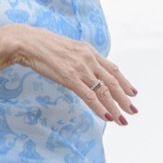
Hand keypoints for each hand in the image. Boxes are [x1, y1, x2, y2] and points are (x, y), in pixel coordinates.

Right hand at [9, 25, 137, 124]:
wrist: (29, 42)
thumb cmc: (44, 46)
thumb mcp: (68, 49)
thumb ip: (80, 58)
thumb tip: (85, 68)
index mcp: (89, 51)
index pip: (113, 69)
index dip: (125, 82)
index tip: (133, 92)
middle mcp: (89, 59)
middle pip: (113, 82)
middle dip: (124, 98)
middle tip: (133, 111)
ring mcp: (81, 69)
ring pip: (104, 91)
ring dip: (116, 107)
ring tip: (123, 120)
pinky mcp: (70, 77)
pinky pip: (89, 96)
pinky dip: (100, 108)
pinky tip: (107, 117)